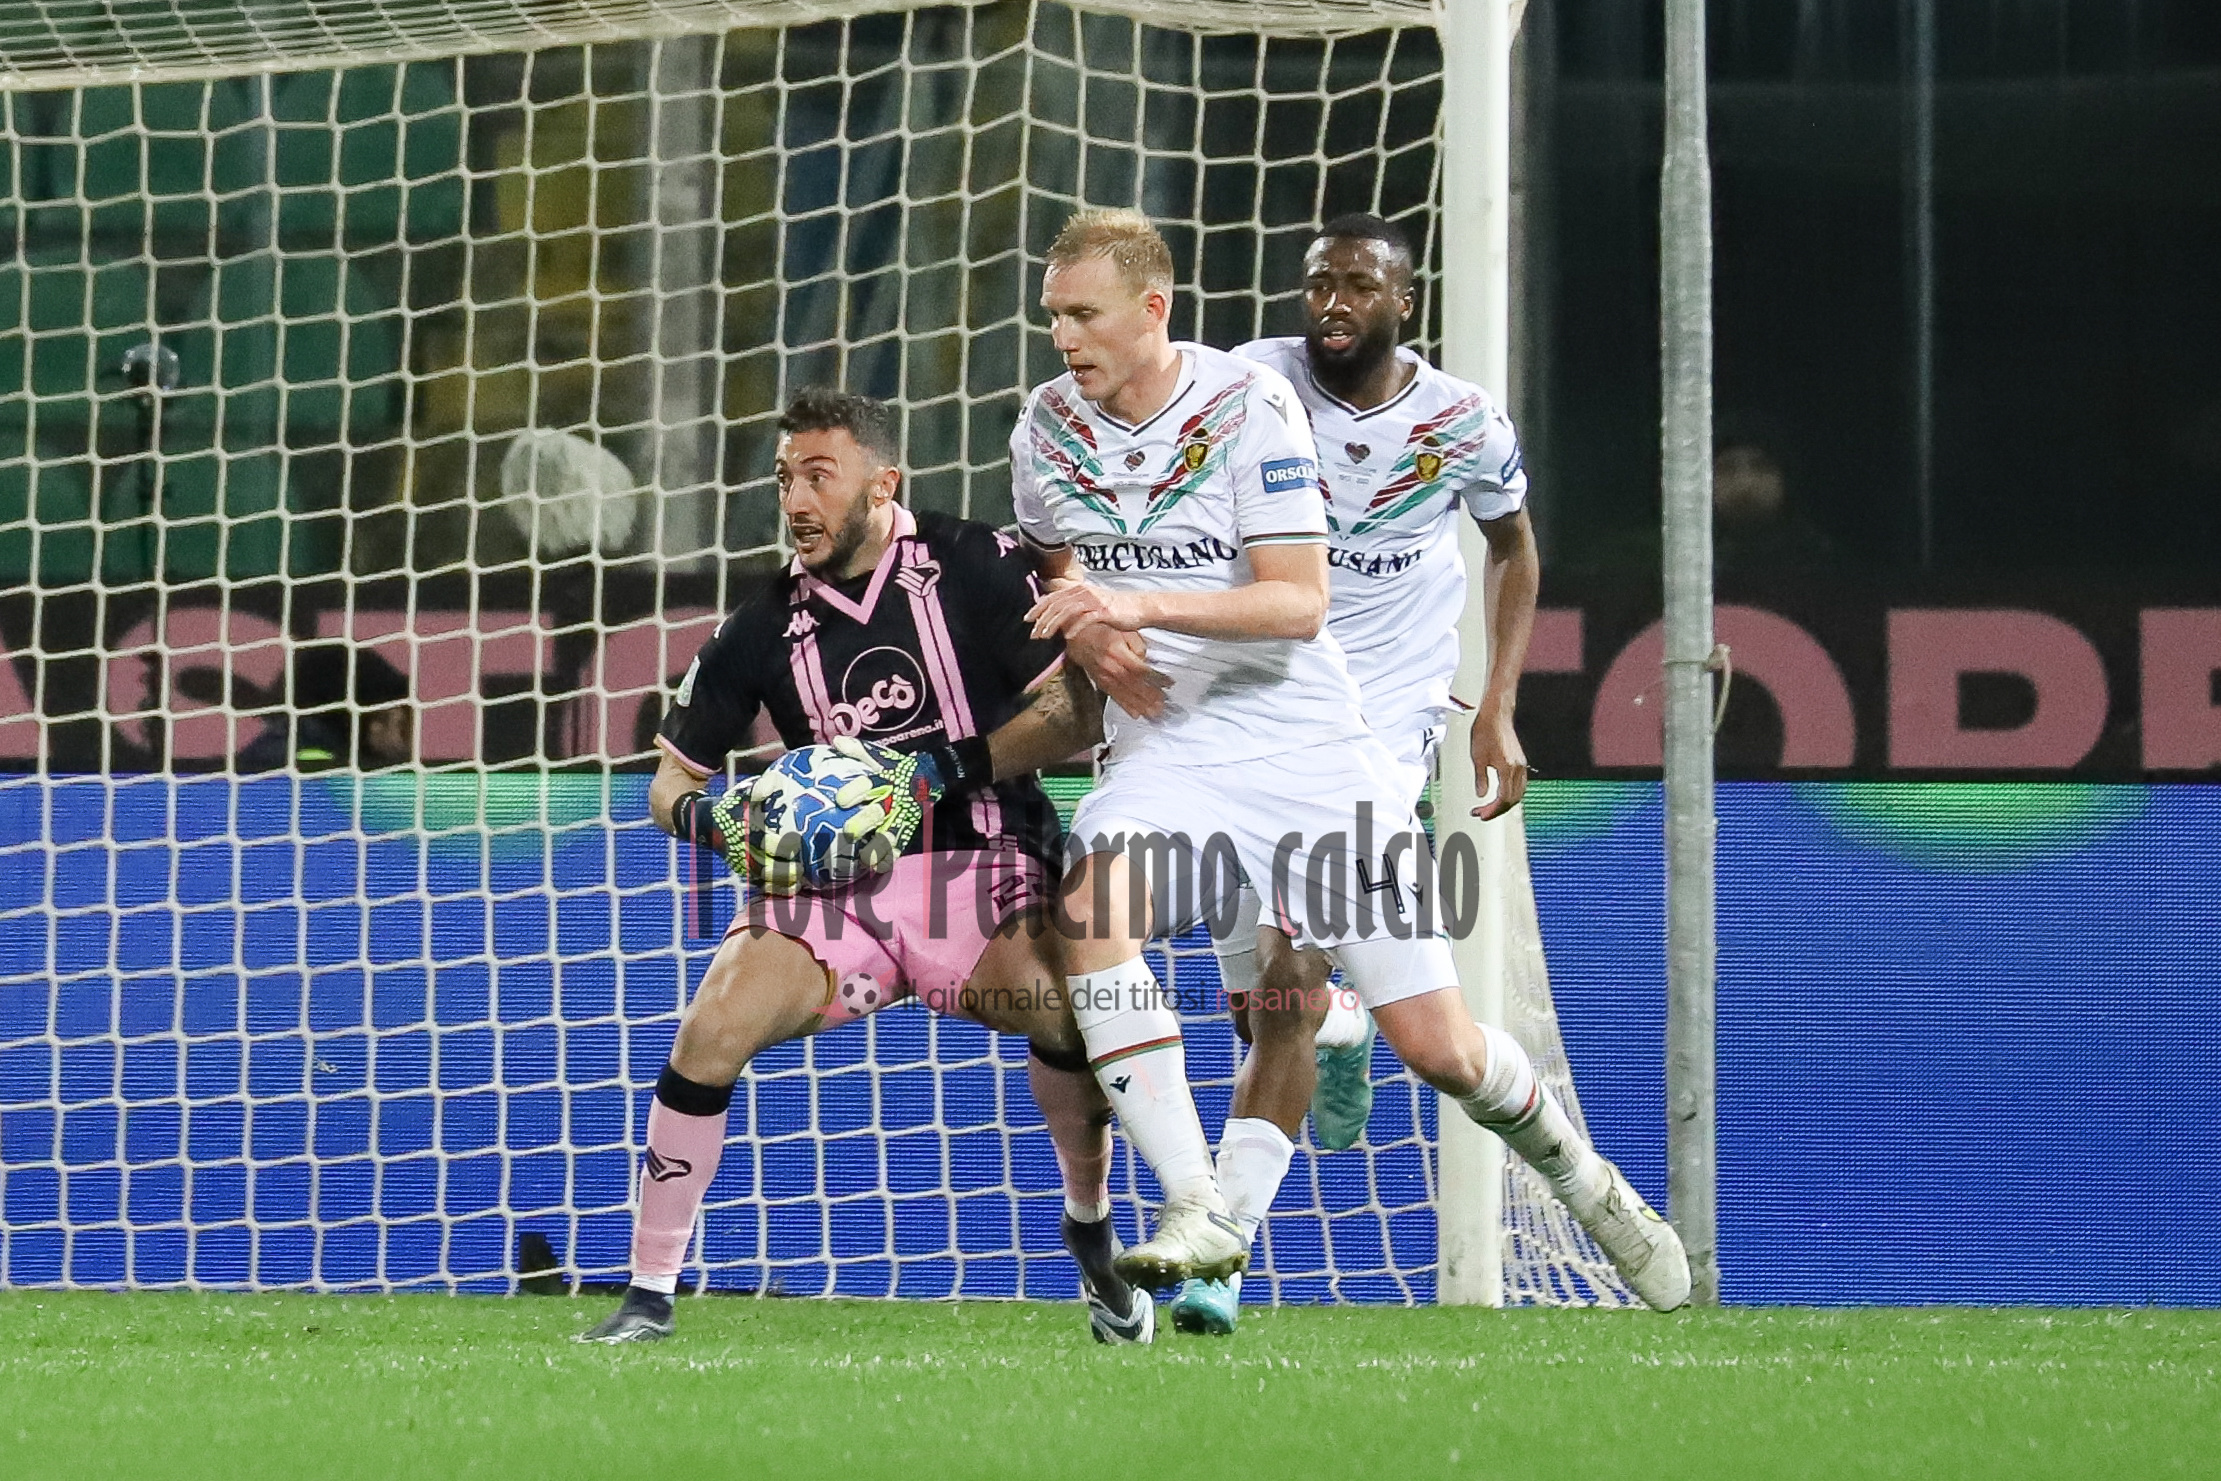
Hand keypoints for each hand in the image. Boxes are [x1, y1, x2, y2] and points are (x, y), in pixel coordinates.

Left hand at [1026, 579, 1149, 640]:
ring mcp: (1093, 601)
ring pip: (1067, 611)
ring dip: (1053, 624)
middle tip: (1033, 633)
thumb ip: (1075, 607)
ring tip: (1044, 636)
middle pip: (1056, 604)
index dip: (1038, 608)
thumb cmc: (1115, 609)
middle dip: (1041, 619)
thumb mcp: (1092, 604)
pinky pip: (1085, 619)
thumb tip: (1058, 617)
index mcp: (1078, 590)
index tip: (1027, 619)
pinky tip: (1067, 637)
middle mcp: (1083, 592)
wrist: (1138, 607)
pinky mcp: (1103, 611)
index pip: (1052, 597)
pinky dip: (1074, 628)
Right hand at [1064, 626, 1171, 718]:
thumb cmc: (1102, 628)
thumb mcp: (1122, 627)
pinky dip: (1125, 706)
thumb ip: (1136, 643)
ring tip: (1154, 713)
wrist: (1075, 634)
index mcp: (1117, 651)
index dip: (1156, 678)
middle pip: (1134, 685)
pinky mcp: (1100, 682)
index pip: (1141, 669)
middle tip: (1163, 706)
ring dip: (1141, 705)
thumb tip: (1143, 658)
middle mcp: (1110, 667)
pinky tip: (1135, 714)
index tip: (1169, 684)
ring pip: (1125, 694)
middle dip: (1150, 697)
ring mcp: (1104, 676)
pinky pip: (1114, 696)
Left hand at [1470, 707, 1527, 819]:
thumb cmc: (1486, 730)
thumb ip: (1480, 778)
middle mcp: (1518, 769)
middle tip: (1482, 814)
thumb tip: (1481, 794)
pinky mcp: (1520, 762)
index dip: (1492, 810)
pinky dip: (1510, 794)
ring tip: (1489, 808)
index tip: (1481, 814)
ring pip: (1518, 794)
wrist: (1497, 714)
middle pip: (1512, 800)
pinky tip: (1499, 796)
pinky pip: (1519, 785)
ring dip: (1504, 804)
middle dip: (1497, 810)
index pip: (1503, 799)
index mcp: (1508, 769)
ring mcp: (1521, 766)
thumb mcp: (1478, 757)